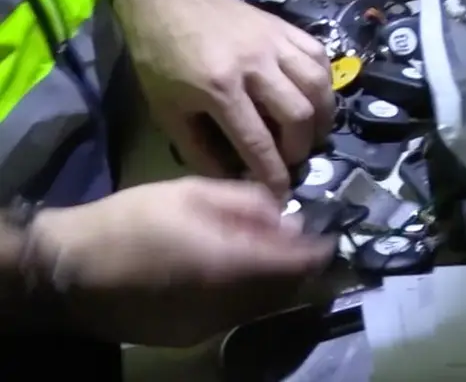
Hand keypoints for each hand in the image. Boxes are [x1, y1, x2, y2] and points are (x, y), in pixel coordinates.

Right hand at [31, 177, 336, 346]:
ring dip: (276, 282)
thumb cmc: (133, 218)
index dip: (319, 250)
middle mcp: (226, 303)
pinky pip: (236, 315)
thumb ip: (249, 203)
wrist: (70, 269)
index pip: (295, 264)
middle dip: (300, 267)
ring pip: (262, 306)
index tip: (332, 235)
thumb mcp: (194, 191)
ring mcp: (208, 326)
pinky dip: (250, 295)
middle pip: (283, 291)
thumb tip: (288, 214)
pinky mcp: (190, 336)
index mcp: (229, 263)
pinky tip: (241, 272)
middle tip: (307, 242)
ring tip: (276, 253)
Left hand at [115, 0, 336, 194]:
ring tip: (313, 133)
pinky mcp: (284, 27)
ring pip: (317, 85)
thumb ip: (199, 148)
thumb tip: (233, 177)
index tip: (280, 191)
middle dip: (301, 148)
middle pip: (298, 115)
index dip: (273, 172)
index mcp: (219, 88)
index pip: (257, 140)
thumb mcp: (167, 109)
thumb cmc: (159, 55)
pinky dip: (325, 81)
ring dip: (322, 117)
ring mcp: (274, 42)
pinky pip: (319, 56)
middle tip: (294, 160)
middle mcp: (255, 65)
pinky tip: (317, 97)